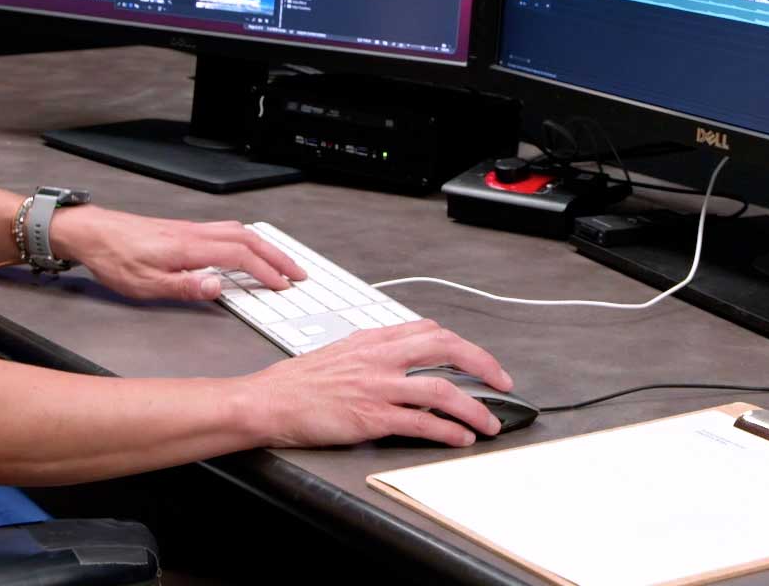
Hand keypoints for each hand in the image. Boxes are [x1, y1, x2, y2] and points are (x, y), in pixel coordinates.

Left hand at [49, 206, 306, 302]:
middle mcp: (194, 233)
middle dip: (277, 255)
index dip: (266, 270)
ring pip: (239, 230)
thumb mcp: (145, 285)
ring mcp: (190, 228)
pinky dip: (247, 238)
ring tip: (279, 261)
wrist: (92, 233)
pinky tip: (246, 247)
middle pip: (248, 238)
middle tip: (297, 271)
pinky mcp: (183, 229)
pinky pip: (225, 229)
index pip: (240, 256)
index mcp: (189, 248)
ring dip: (264, 245)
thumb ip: (184, 286)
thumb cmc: (114, 260)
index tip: (283, 284)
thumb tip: (218, 287)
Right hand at [242, 321, 512, 447]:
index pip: (430, 331)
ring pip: (441, 390)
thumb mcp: (339, 351)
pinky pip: (421, 423)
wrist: (267, 401)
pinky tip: (460, 438)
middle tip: (502, 383)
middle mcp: (380, 358)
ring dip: (473, 408)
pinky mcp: (372, 417)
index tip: (478, 361)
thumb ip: (373, 352)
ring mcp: (378, 387)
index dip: (462, 345)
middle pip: (445, 349)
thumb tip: (400, 358)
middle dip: (482, 365)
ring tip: (489, 423)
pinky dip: (448, 431)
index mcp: (373, 339)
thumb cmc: (297, 383)